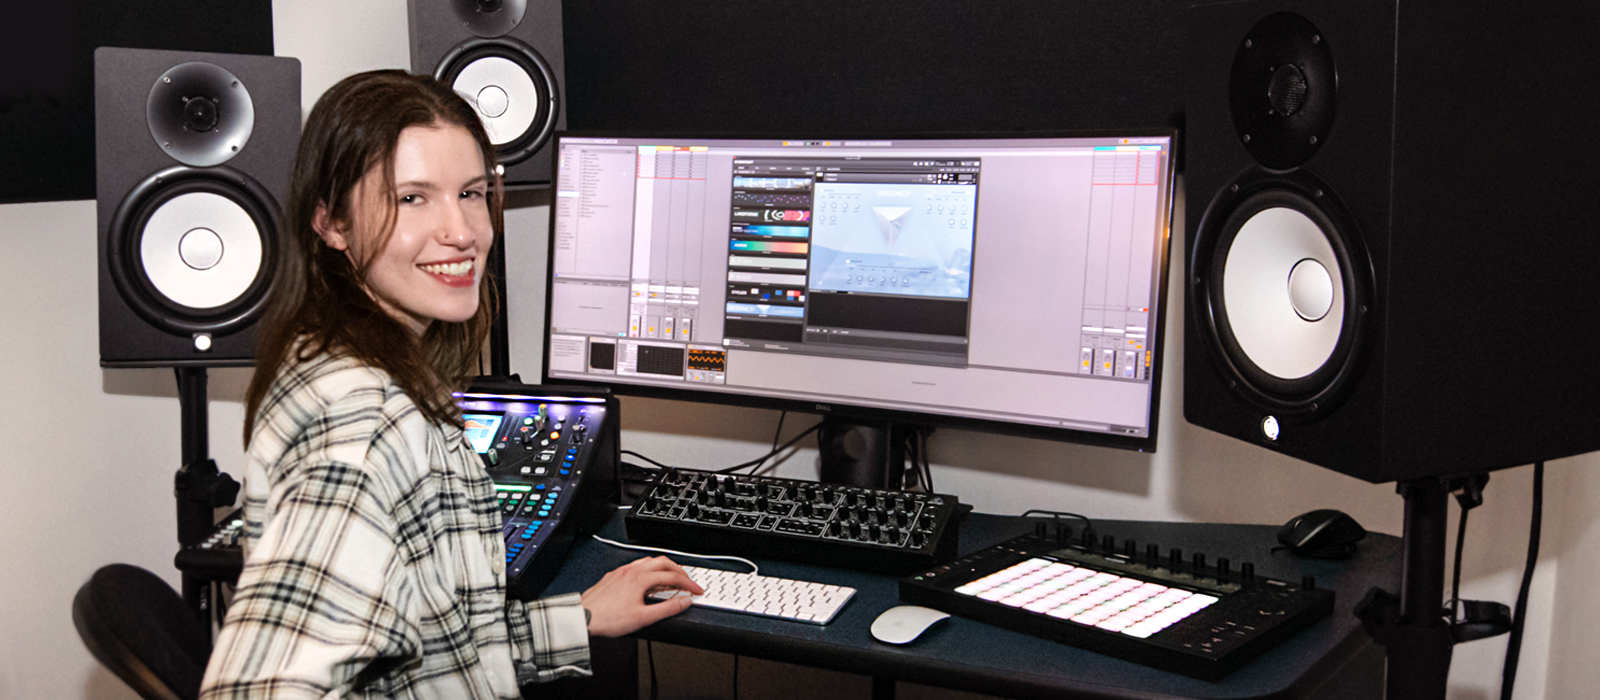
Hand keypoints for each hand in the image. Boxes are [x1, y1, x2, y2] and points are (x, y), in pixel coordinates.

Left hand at [580, 556, 702, 636]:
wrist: (582, 617)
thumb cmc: (608, 619)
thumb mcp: (644, 618)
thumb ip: (667, 608)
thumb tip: (684, 602)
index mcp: (641, 578)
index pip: (673, 576)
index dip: (688, 583)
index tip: (696, 590)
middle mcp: (632, 571)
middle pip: (663, 562)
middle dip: (679, 571)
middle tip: (687, 581)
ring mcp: (622, 572)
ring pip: (648, 562)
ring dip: (663, 568)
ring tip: (669, 580)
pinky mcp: (613, 576)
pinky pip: (636, 566)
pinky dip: (648, 571)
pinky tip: (646, 581)